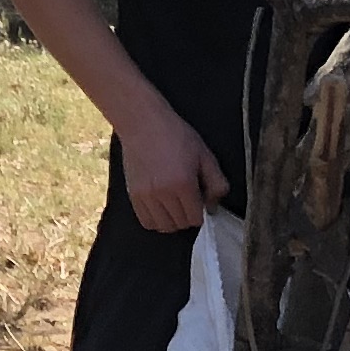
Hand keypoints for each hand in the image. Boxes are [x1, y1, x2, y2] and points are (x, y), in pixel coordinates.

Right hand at [120, 106, 227, 232]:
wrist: (143, 124)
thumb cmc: (176, 135)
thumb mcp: (204, 154)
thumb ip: (216, 182)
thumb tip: (214, 207)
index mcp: (183, 183)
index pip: (195, 218)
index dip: (202, 213)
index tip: (201, 202)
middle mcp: (163, 193)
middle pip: (180, 224)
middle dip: (188, 217)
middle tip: (189, 202)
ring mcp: (146, 196)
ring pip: (163, 226)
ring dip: (173, 221)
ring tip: (176, 206)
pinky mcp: (133, 195)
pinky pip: (146, 221)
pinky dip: (156, 220)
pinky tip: (162, 208)